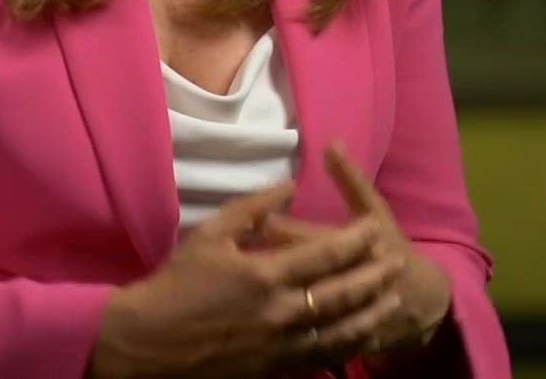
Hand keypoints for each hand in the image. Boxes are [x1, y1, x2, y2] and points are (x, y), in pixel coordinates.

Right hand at [88, 181, 391, 377]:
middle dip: (374, 276)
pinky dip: (345, 346)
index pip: (326, 254)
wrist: (147, 342)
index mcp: (265, 274)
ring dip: (370, 314)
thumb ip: (253, 207)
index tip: (375, 228)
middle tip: (398, 263)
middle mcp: (280, 312)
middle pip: (343, 293)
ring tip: (392, 301)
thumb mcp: (210, 234)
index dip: (357, 240)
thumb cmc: (176, 284)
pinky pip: (319, 359)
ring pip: (339, 331)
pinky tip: (359, 337)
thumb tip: (290, 185)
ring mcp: (279, 345)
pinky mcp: (272, 369)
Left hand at [256, 142, 452, 368]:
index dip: (279, 228)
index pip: (311, 238)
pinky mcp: (342, 344)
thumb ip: (351, 179)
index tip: (253, 221)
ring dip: (272, 302)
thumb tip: (330, 143)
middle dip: (268, 264)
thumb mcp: (375, 210)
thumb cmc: (392, 246)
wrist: (421, 301)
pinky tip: (261, 327)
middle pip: (303, 275)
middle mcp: (349, 282)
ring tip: (244, 287)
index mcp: (358, 246)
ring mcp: (346, 317)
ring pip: (304, 313)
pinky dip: (287, 333)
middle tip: (237, 253)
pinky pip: (310, 341)